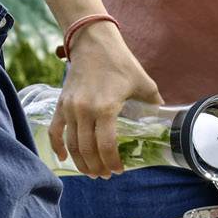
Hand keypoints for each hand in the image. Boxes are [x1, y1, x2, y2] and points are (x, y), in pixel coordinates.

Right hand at [50, 25, 159, 177]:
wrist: (92, 42)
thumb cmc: (119, 62)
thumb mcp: (143, 82)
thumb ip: (153, 103)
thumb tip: (162, 119)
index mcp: (105, 107)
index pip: (106, 145)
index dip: (112, 162)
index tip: (119, 170)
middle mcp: (84, 111)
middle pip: (87, 150)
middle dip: (97, 167)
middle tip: (105, 175)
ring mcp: (69, 108)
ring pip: (72, 144)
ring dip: (81, 162)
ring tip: (91, 171)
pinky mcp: (61, 104)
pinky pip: (55, 131)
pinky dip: (57, 146)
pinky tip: (63, 158)